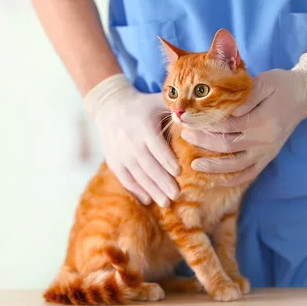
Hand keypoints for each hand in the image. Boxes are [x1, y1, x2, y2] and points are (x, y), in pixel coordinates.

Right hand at [84, 74, 179, 206]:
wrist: (110, 108)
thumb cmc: (144, 106)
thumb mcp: (158, 102)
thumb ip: (176, 109)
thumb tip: (196, 116)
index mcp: (143, 126)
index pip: (156, 146)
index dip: (167, 159)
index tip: (179, 172)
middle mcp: (130, 141)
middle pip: (148, 165)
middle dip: (163, 181)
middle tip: (177, 195)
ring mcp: (120, 153)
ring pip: (137, 175)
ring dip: (152, 190)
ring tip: (166, 203)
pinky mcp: (113, 162)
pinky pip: (125, 179)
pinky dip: (136, 191)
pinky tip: (148, 200)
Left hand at [181, 53, 306, 185]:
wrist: (304, 95)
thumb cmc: (281, 85)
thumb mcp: (265, 82)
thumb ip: (247, 97)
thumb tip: (228, 111)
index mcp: (262, 119)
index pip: (227, 126)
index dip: (206, 125)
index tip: (190, 120)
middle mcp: (264, 139)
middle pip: (227, 146)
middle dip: (203, 142)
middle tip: (185, 135)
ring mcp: (267, 150)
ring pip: (236, 165)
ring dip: (214, 167)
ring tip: (194, 164)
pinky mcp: (269, 156)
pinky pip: (251, 173)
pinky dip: (235, 179)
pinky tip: (219, 180)